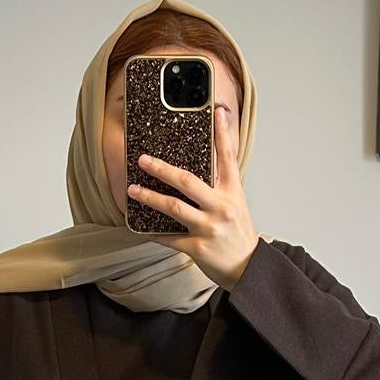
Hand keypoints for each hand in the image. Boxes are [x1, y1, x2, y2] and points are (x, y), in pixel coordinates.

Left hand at [127, 105, 259, 290]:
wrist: (247, 268)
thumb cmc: (238, 233)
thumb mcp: (236, 203)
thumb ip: (220, 185)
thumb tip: (202, 164)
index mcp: (232, 193)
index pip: (228, 157)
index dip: (223, 134)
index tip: (217, 112)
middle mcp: (221, 207)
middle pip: (188, 181)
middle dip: (162, 169)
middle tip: (143, 160)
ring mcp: (209, 228)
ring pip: (173, 208)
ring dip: (149, 198)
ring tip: (132, 190)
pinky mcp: (198, 247)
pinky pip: (170, 238)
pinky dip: (154, 233)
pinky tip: (141, 227)